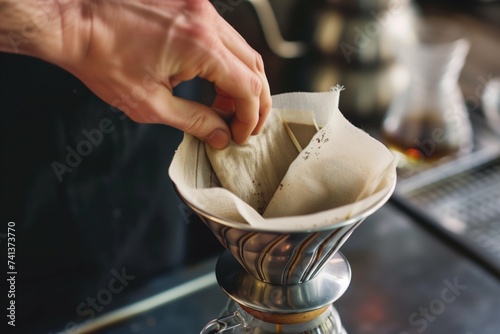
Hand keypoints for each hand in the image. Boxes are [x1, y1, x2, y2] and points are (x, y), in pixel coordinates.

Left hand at [8, 0, 271, 148]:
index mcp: (200, 46)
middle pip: (254, 65)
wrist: (72, 18)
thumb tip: (220, 135)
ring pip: (242, 49)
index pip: (248, 87)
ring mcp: (201, 7)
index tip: (239, 135)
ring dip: (241, 81)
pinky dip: (225, 62)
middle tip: (244, 124)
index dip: (250, 117)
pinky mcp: (191, 2)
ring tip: (224, 106)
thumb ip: (194, 121)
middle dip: (254, 101)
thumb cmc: (101, 58)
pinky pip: (223, 36)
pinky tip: (211, 80)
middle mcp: (207, 20)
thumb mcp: (149, 103)